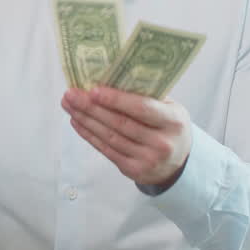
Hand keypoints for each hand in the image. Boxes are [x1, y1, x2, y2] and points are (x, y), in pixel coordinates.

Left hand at [61, 86, 191, 188]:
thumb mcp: (169, 109)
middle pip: (120, 123)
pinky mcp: (134, 170)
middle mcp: (161, 143)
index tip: (93, 90)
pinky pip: (107, 150)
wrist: (179, 164)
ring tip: (69, 105)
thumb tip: (111, 78)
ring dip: (85, 120)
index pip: (142, 108)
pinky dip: (89, 135)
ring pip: (110, 137)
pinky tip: (77, 122)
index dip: (116, 99)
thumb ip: (147, 96)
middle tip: (71, 94)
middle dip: (91, 107)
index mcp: (173, 121)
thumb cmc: (169, 127)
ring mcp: (147, 159)